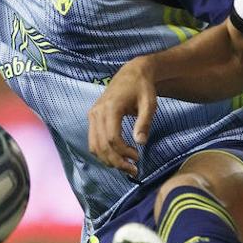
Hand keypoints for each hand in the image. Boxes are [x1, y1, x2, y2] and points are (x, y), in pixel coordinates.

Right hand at [87, 58, 157, 176]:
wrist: (132, 73)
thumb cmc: (143, 88)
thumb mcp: (149, 103)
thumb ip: (144, 123)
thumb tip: (140, 143)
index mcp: (111, 107)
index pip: (111, 138)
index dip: (123, 153)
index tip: (138, 158)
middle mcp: (97, 112)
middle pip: (101, 145)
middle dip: (116, 161)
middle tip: (133, 170)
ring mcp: (92, 114)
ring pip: (94, 145)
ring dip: (108, 160)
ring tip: (125, 166)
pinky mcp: (92, 117)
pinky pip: (93, 140)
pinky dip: (102, 152)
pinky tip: (117, 156)